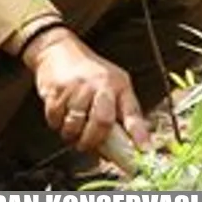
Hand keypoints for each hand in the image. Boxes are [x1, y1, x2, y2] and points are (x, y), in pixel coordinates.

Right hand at [25, 29, 150, 155]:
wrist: (58, 50)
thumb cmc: (88, 73)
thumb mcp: (111, 84)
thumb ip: (118, 112)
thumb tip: (122, 147)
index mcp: (119, 85)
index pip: (132, 113)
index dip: (139, 134)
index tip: (145, 150)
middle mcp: (101, 85)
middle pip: (102, 122)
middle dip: (93, 141)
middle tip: (86, 145)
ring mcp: (78, 87)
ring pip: (75, 126)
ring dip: (71, 135)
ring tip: (72, 129)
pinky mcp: (57, 91)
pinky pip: (56, 120)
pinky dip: (56, 124)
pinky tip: (60, 115)